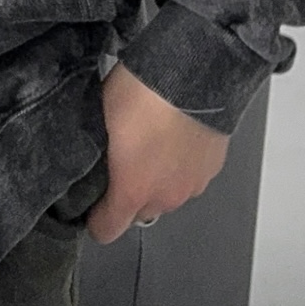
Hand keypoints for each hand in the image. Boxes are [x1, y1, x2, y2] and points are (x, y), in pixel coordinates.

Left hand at [86, 61, 229, 244]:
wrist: (192, 75)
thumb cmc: (139, 95)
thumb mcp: (99, 119)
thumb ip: (96, 154)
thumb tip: (91, 159)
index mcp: (132, 191)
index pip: (107, 230)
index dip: (95, 219)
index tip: (91, 203)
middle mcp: (165, 197)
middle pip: (140, 211)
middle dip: (129, 193)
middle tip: (121, 159)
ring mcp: (193, 184)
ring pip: (167, 193)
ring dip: (158, 178)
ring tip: (151, 142)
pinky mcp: (213, 167)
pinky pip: (190, 175)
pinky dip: (182, 163)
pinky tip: (175, 135)